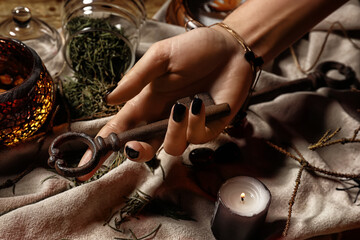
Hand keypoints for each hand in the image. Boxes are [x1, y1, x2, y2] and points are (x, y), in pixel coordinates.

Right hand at [77, 25, 253, 180]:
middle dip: (137, 153)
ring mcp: (185, 126)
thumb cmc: (195, 49)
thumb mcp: (161, 57)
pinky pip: (196, 138)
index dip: (103, 146)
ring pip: (170, 148)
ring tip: (182, 105)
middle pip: (143, 148)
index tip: (86, 163)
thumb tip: (110, 99)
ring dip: (173, 131)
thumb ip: (137, 79)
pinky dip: (196, 123)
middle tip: (135, 147)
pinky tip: (200, 104)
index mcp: (147, 102)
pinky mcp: (207, 129)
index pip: (121, 128)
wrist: (230, 49)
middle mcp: (163, 118)